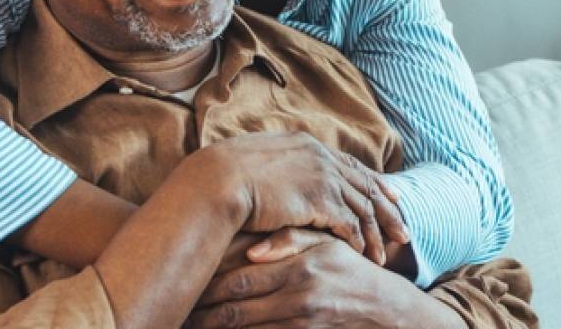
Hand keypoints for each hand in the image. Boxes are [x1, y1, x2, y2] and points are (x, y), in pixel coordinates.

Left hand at [187, 232, 456, 328]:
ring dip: (212, 328)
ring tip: (187, 324)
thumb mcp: (326, 246)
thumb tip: (252, 251)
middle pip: (233, 308)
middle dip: (201, 312)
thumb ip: (290, 240)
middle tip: (175, 309)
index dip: (206, 283)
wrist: (385, 311)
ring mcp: (300, 323)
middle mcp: (297, 298)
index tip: (183, 282)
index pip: (239, 277)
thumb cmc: (350, 270)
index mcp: (298, 267)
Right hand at [199, 132, 406, 264]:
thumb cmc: (225, 174)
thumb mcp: (257, 160)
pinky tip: (363, 255)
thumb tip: (276, 175)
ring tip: (385, 255)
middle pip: (366, 186)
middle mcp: (321, 157)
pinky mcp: (319, 200)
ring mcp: (323, 177)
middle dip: (388, 210)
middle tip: (404, 230)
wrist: (218, 180)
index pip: (351, 165)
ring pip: (362, 207)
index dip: (374, 181)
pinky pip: (349, 224)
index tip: (392, 195)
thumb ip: (278, 166)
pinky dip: (359, 240)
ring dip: (375, 233)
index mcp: (308, 144)